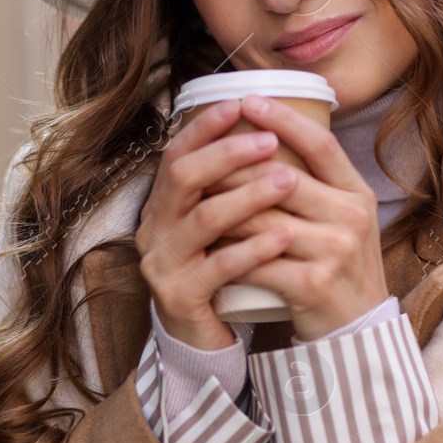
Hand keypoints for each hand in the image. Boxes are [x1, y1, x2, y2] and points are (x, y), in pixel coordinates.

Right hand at [135, 98, 299, 350]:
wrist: (201, 338)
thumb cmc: (218, 271)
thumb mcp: (216, 225)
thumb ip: (225, 186)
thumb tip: (267, 128)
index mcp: (161, 206)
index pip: (175, 154)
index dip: (204, 128)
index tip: (238, 104)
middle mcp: (153, 230)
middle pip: (184, 178)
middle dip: (228, 154)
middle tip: (270, 140)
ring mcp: (162, 265)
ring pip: (204, 220)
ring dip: (248, 196)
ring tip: (289, 181)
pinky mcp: (178, 297)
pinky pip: (218, 267)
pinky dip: (253, 248)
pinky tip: (283, 235)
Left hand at [220, 95, 389, 340]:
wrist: (356, 334)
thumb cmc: (338, 270)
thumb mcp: (342, 220)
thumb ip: (316, 184)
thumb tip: (265, 138)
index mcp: (357, 194)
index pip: (321, 144)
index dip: (284, 119)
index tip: (247, 100)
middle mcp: (351, 218)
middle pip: (281, 179)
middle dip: (232, 169)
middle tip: (197, 160)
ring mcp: (334, 252)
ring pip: (262, 220)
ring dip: (222, 212)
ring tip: (191, 202)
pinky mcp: (313, 285)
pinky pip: (258, 261)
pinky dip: (228, 254)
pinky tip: (206, 248)